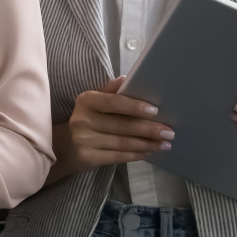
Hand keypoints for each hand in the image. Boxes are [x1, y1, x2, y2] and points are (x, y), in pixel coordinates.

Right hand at [48, 76, 172, 183]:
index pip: (113, 102)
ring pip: (123, 142)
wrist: (67, 146)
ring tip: (165, 144)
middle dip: (148, 129)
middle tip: (169, 131)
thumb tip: (127, 79)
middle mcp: (83, 119)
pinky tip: (149, 152)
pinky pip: (118, 156)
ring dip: (147, 144)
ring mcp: (84, 140)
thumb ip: (110, 91)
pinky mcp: (88, 157)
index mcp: (86, 101)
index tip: (156, 111)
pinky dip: (136, 154)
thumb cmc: (88, 119)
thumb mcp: (95, 102)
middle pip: (122, 125)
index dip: (134, 107)